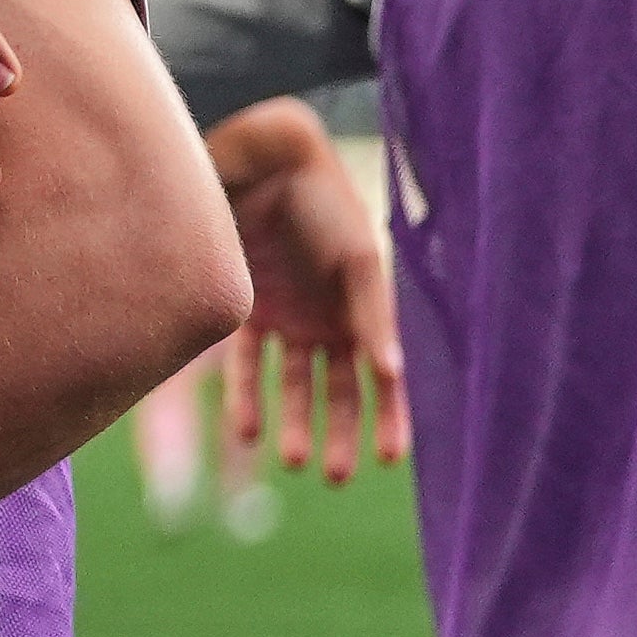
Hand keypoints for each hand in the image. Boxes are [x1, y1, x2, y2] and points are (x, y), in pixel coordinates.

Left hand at [205, 99, 403, 482]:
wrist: (269, 161)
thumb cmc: (325, 205)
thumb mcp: (358, 259)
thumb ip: (372, 313)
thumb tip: (389, 372)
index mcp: (367, 309)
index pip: (385, 378)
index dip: (390, 419)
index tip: (390, 461)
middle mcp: (330, 318)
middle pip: (340, 390)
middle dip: (339, 433)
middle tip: (330, 475)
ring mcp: (289, 314)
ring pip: (296, 382)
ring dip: (295, 421)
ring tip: (293, 459)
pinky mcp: (246, 308)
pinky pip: (247, 362)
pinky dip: (248, 395)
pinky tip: (248, 431)